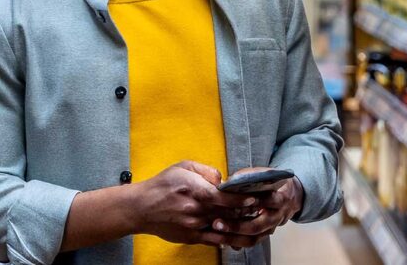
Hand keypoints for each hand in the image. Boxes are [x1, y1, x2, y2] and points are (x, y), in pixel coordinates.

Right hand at [130, 161, 260, 247]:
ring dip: (243, 229)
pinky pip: (214, 240)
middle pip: (228, 213)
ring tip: (259, 227)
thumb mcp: (183, 166)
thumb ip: (206, 170)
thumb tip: (223, 180)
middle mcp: (196, 209)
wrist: (142, 207)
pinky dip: (228, 239)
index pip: (223, 197)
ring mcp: (194, 225)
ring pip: (224, 229)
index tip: (255, 198)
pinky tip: (240, 236)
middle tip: (265, 211)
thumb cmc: (162, 184)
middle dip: (247, 213)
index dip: (241, 199)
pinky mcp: (191, 237)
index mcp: (194, 190)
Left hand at [211, 167, 303, 247]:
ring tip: (216, 233)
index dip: (251, 203)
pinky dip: (234, 242)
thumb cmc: (269, 183)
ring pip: (253, 238)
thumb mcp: (261, 175)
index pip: (268, 201)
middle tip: (217, 223)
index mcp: (279, 198)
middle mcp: (277, 216)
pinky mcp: (263, 235)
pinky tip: (220, 239)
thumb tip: (226, 184)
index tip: (234, 203)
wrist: (287, 195)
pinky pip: (249, 242)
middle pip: (257, 225)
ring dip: (232, 238)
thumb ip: (246, 178)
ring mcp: (271, 228)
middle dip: (236, 226)